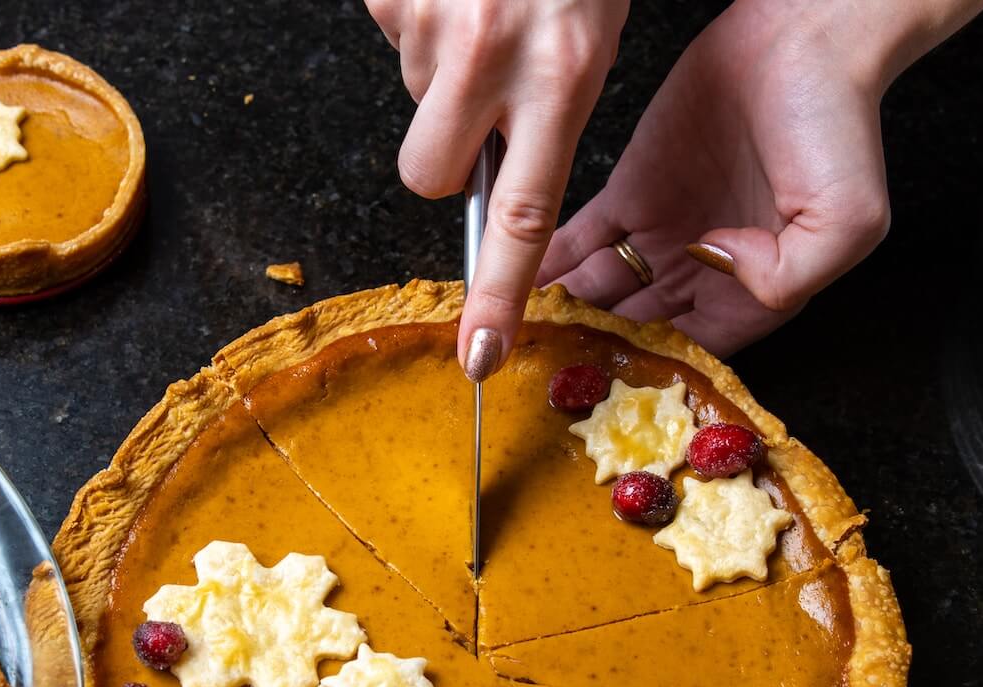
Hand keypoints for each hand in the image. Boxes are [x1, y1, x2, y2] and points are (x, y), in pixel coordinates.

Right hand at [367, 0, 629, 377]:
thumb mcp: (593, 25)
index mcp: (560, 71)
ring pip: (409, 96)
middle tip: (480, 90)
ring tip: (482, 3)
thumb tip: (494, 171)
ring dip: (437, 65)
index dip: (498, 295)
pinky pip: (389, 32)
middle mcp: (489, 53)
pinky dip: (413, 15)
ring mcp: (430, 21)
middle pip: (428, 173)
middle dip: (443, 149)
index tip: (479, 355)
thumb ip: (551, 105)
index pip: (523, 215)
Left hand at [539, 1, 899, 355]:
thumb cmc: (839, 122)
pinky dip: (550, 262)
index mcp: (756, 291)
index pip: (692, 351)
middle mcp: (705, 270)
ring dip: (568, 311)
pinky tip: (522, 281)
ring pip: (603, 291)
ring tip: (530, 330)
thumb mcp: (848, 219)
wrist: (803, 37)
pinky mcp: (631, 190)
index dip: (655, 367)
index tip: (614, 376)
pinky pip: (582, 239)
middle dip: (598, 347)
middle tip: (553, 363)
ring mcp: (663, 232)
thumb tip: (719, 267)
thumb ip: (789, 273)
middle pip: (637, 328)